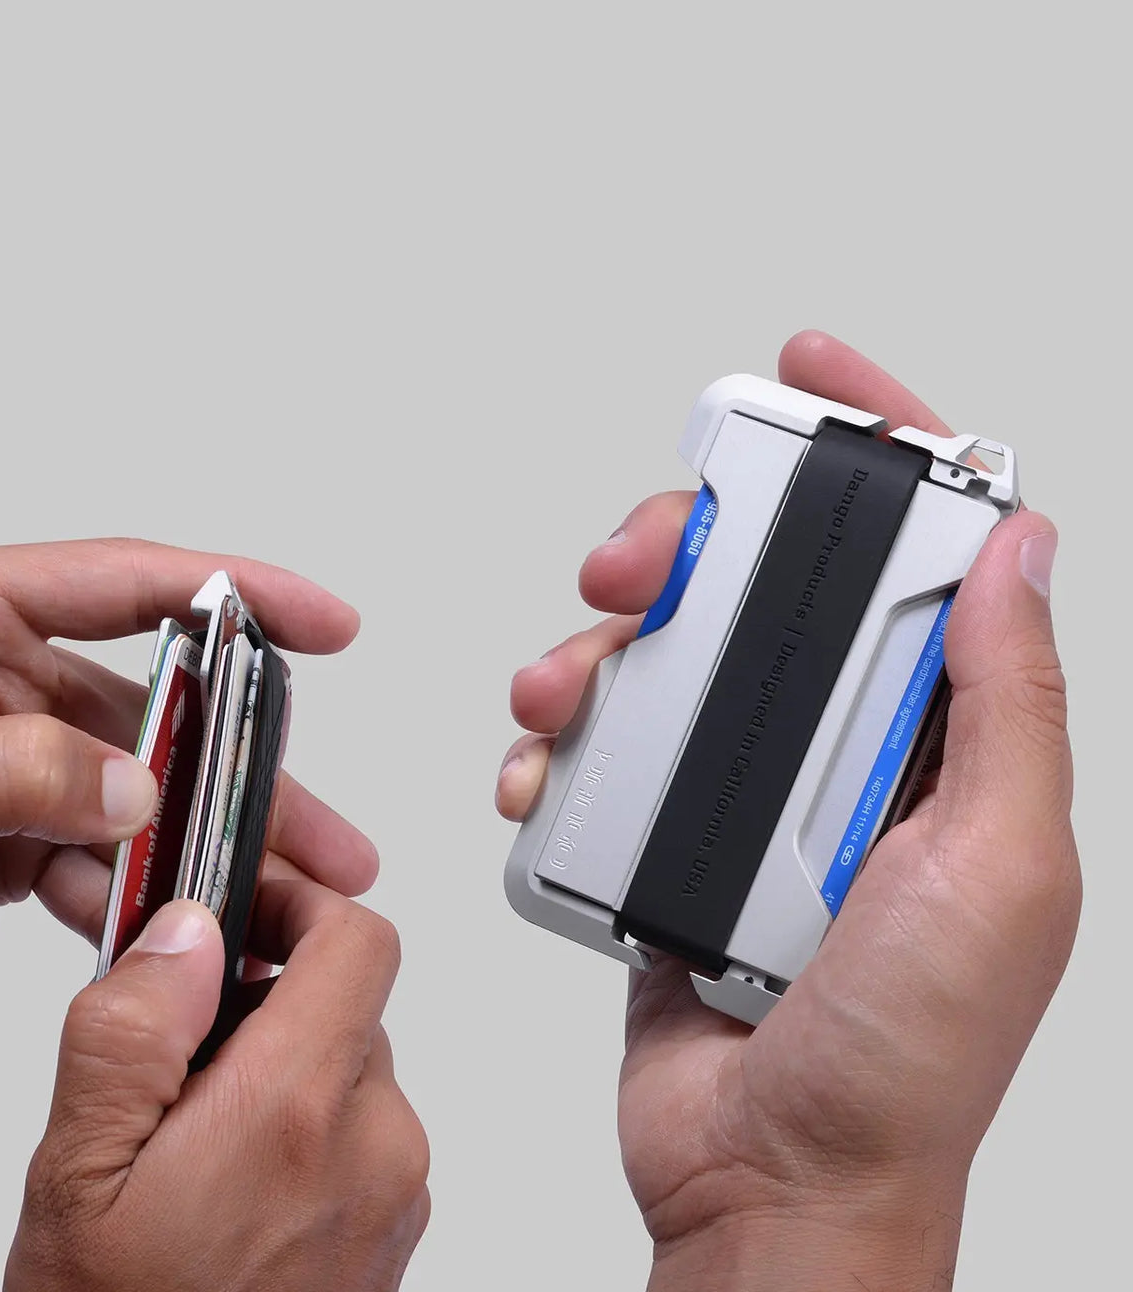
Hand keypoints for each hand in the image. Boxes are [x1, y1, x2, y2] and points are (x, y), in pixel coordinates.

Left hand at [0, 539, 377, 1073]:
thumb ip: (12, 774)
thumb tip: (138, 784)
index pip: (123, 582)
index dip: (237, 593)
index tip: (325, 623)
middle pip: (161, 696)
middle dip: (246, 760)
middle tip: (324, 818)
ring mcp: (15, 748)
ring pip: (155, 775)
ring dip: (219, 831)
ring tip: (297, 883)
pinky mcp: (26, 820)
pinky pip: (122, 837)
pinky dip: (155, 878)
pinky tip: (175, 922)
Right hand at [6, 868, 429, 1291]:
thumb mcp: (78, 1171)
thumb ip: (134, 1028)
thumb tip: (187, 930)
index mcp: (300, 1110)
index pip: (361, 939)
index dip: (301, 905)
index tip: (243, 914)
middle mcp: (374, 1145)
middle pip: (346, 1001)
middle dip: (265, 1000)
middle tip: (180, 1043)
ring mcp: (393, 1193)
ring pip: (347, 1067)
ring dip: (279, 1068)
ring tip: (192, 1134)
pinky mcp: (393, 1231)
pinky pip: (357, 1133)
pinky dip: (302, 1127)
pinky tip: (227, 1182)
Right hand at [497, 334, 1079, 1289]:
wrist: (768, 1182)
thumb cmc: (899, 1061)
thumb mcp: (993, 871)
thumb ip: (1005, 703)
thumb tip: (1018, 547)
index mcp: (942, 740)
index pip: (925, 553)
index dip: (878, 445)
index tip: (812, 376)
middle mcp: (847, 750)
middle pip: (766, 585)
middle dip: (686, 542)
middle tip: (628, 562)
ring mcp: (749, 791)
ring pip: (664, 655)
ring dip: (596, 646)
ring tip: (558, 690)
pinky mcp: (665, 835)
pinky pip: (602, 749)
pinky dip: (558, 742)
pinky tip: (541, 769)